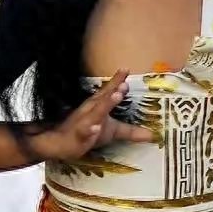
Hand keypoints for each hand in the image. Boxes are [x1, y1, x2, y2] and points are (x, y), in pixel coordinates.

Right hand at [35, 71, 151, 161]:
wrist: (59, 143)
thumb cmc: (88, 132)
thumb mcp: (111, 131)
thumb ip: (131, 131)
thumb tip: (153, 135)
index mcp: (98, 105)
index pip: (108, 91)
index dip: (116, 81)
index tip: (126, 68)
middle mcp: (91, 111)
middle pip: (102, 99)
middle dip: (112, 90)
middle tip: (124, 83)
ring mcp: (83, 123)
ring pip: (94, 114)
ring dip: (105, 105)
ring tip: (116, 96)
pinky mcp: (77, 137)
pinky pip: (83, 133)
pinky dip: (89, 130)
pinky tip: (95, 128)